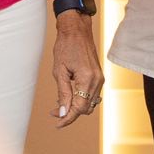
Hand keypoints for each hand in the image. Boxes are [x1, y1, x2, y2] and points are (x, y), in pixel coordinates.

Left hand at [50, 12, 103, 127]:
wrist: (76, 30)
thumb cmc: (66, 47)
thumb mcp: (59, 72)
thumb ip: (63, 94)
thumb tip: (62, 113)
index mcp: (88, 79)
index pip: (79, 108)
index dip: (67, 118)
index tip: (57, 124)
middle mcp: (97, 80)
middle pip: (86, 108)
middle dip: (70, 113)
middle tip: (53, 112)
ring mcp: (99, 78)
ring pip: (89, 103)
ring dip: (75, 107)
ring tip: (59, 104)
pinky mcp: (98, 76)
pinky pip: (91, 94)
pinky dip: (80, 98)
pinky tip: (68, 96)